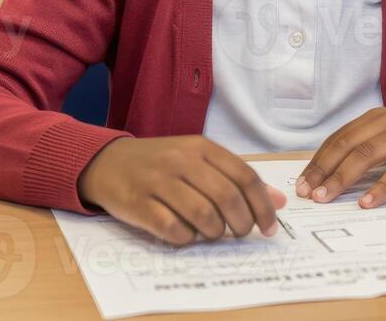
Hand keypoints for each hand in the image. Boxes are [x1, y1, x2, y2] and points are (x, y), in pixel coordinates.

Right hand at [77, 136, 286, 246]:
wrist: (107, 161)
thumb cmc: (160, 162)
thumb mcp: (199, 160)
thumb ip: (237, 177)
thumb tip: (278, 201)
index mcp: (201, 147)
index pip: (244, 176)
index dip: (263, 206)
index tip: (269, 227)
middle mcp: (182, 160)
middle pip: (227, 197)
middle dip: (242, 223)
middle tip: (242, 233)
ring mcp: (159, 181)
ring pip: (203, 215)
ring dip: (215, 232)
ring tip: (213, 233)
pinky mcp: (139, 204)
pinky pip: (173, 229)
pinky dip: (186, 238)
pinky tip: (186, 235)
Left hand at [296, 101, 385, 209]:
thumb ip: (369, 146)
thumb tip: (335, 174)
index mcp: (374, 119)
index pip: (338, 138)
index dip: (317, 160)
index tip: (301, 182)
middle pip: (346, 145)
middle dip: (322, 170)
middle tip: (306, 193)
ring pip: (367, 155)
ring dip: (342, 177)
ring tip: (326, 198)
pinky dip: (381, 187)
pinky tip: (367, 202)